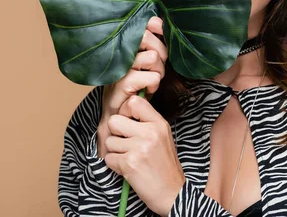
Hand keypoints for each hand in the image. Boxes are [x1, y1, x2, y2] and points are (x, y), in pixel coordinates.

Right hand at [98, 16, 166, 157]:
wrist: (116, 120)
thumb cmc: (134, 91)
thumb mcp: (146, 67)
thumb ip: (154, 49)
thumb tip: (163, 28)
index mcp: (125, 47)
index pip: (144, 24)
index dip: (156, 25)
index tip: (161, 30)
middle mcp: (119, 54)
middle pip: (147, 37)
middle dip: (161, 51)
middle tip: (158, 66)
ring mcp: (119, 69)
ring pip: (152, 57)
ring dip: (159, 71)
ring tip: (153, 80)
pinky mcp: (121, 85)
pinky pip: (150, 77)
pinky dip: (154, 84)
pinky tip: (148, 91)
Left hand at [104, 94, 184, 216]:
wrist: (172, 192)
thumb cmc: (165, 165)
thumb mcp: (163, 137)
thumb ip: (146, 123)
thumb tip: (124, 111)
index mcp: (159, 123)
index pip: (134, 102)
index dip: (124, 111)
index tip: (127, 122)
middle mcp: (150, 132)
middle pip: (114, 121)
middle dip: (116, 134)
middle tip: (127, 144)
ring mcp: (139, 147)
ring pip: (109, 142)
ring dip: (116, 152)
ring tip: (131, 158)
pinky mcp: (129, 163)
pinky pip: (108, 158)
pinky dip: (115, 165)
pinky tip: (129, 168)